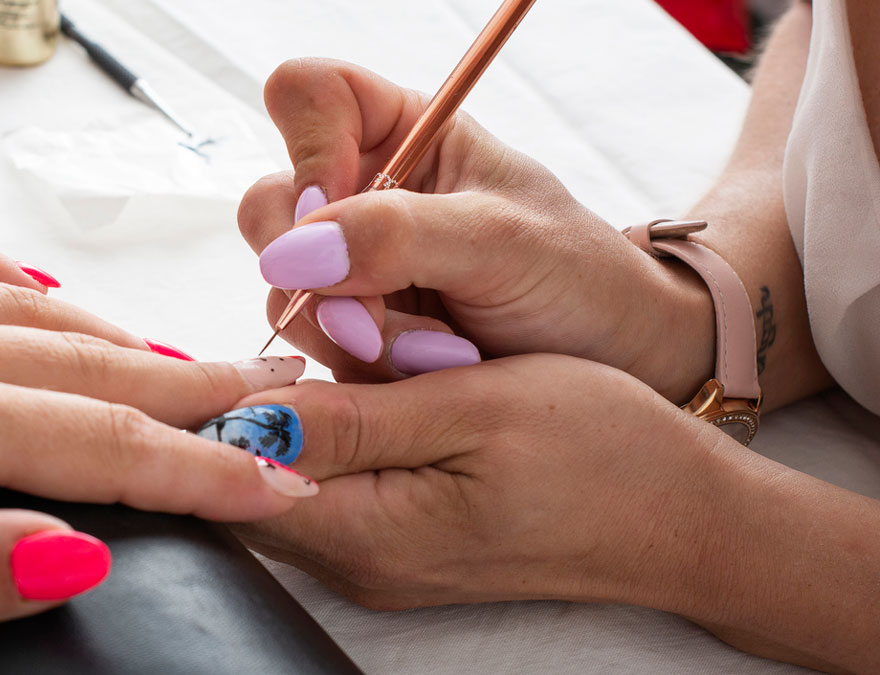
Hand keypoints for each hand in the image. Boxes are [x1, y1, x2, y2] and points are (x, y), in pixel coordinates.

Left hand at [0, 236, 313, 674]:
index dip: (197, 470)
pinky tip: (41, 297)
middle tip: (269, 408)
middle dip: (188, 394)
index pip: (93, 445)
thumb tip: (76, 549)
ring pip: (23, 308)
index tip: (272, 483)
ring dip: (116, 341)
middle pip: (81, 365)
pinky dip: (6, 277)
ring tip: (185, 369)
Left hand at [226, 353, 743, 612]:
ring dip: (289, 417)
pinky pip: (330, 490)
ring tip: (326, 339)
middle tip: (294, 318)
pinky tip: (359, 386)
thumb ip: (356, 419)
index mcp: (371, 534)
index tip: (247, 328)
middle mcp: (359, 563)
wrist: (682, 518)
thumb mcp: (476, 408)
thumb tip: (249, 416)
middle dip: (249, 405)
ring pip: (287, 483)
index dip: (220, 405)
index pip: (236, 481)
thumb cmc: (600, 452)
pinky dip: (326, 436)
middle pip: (250, 486)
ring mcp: (379, 562)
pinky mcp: (400, 546)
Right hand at [239, 59, 714, 400]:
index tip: (338, 212)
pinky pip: (312, 345)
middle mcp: (363, 193)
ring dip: (350, 332)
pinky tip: (427, 369)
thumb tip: (291, 254)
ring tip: (439, 352)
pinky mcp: (352, 328)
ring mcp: (350, 266)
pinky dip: (360, 366)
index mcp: (402, 134)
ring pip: (285, 290)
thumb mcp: (500, 242)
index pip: (307, 95)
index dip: (306, 149)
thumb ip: (397, 236)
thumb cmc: (578, 279)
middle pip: (271, 205)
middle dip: (319, 273)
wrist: (614, 363)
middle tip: (378, 316)